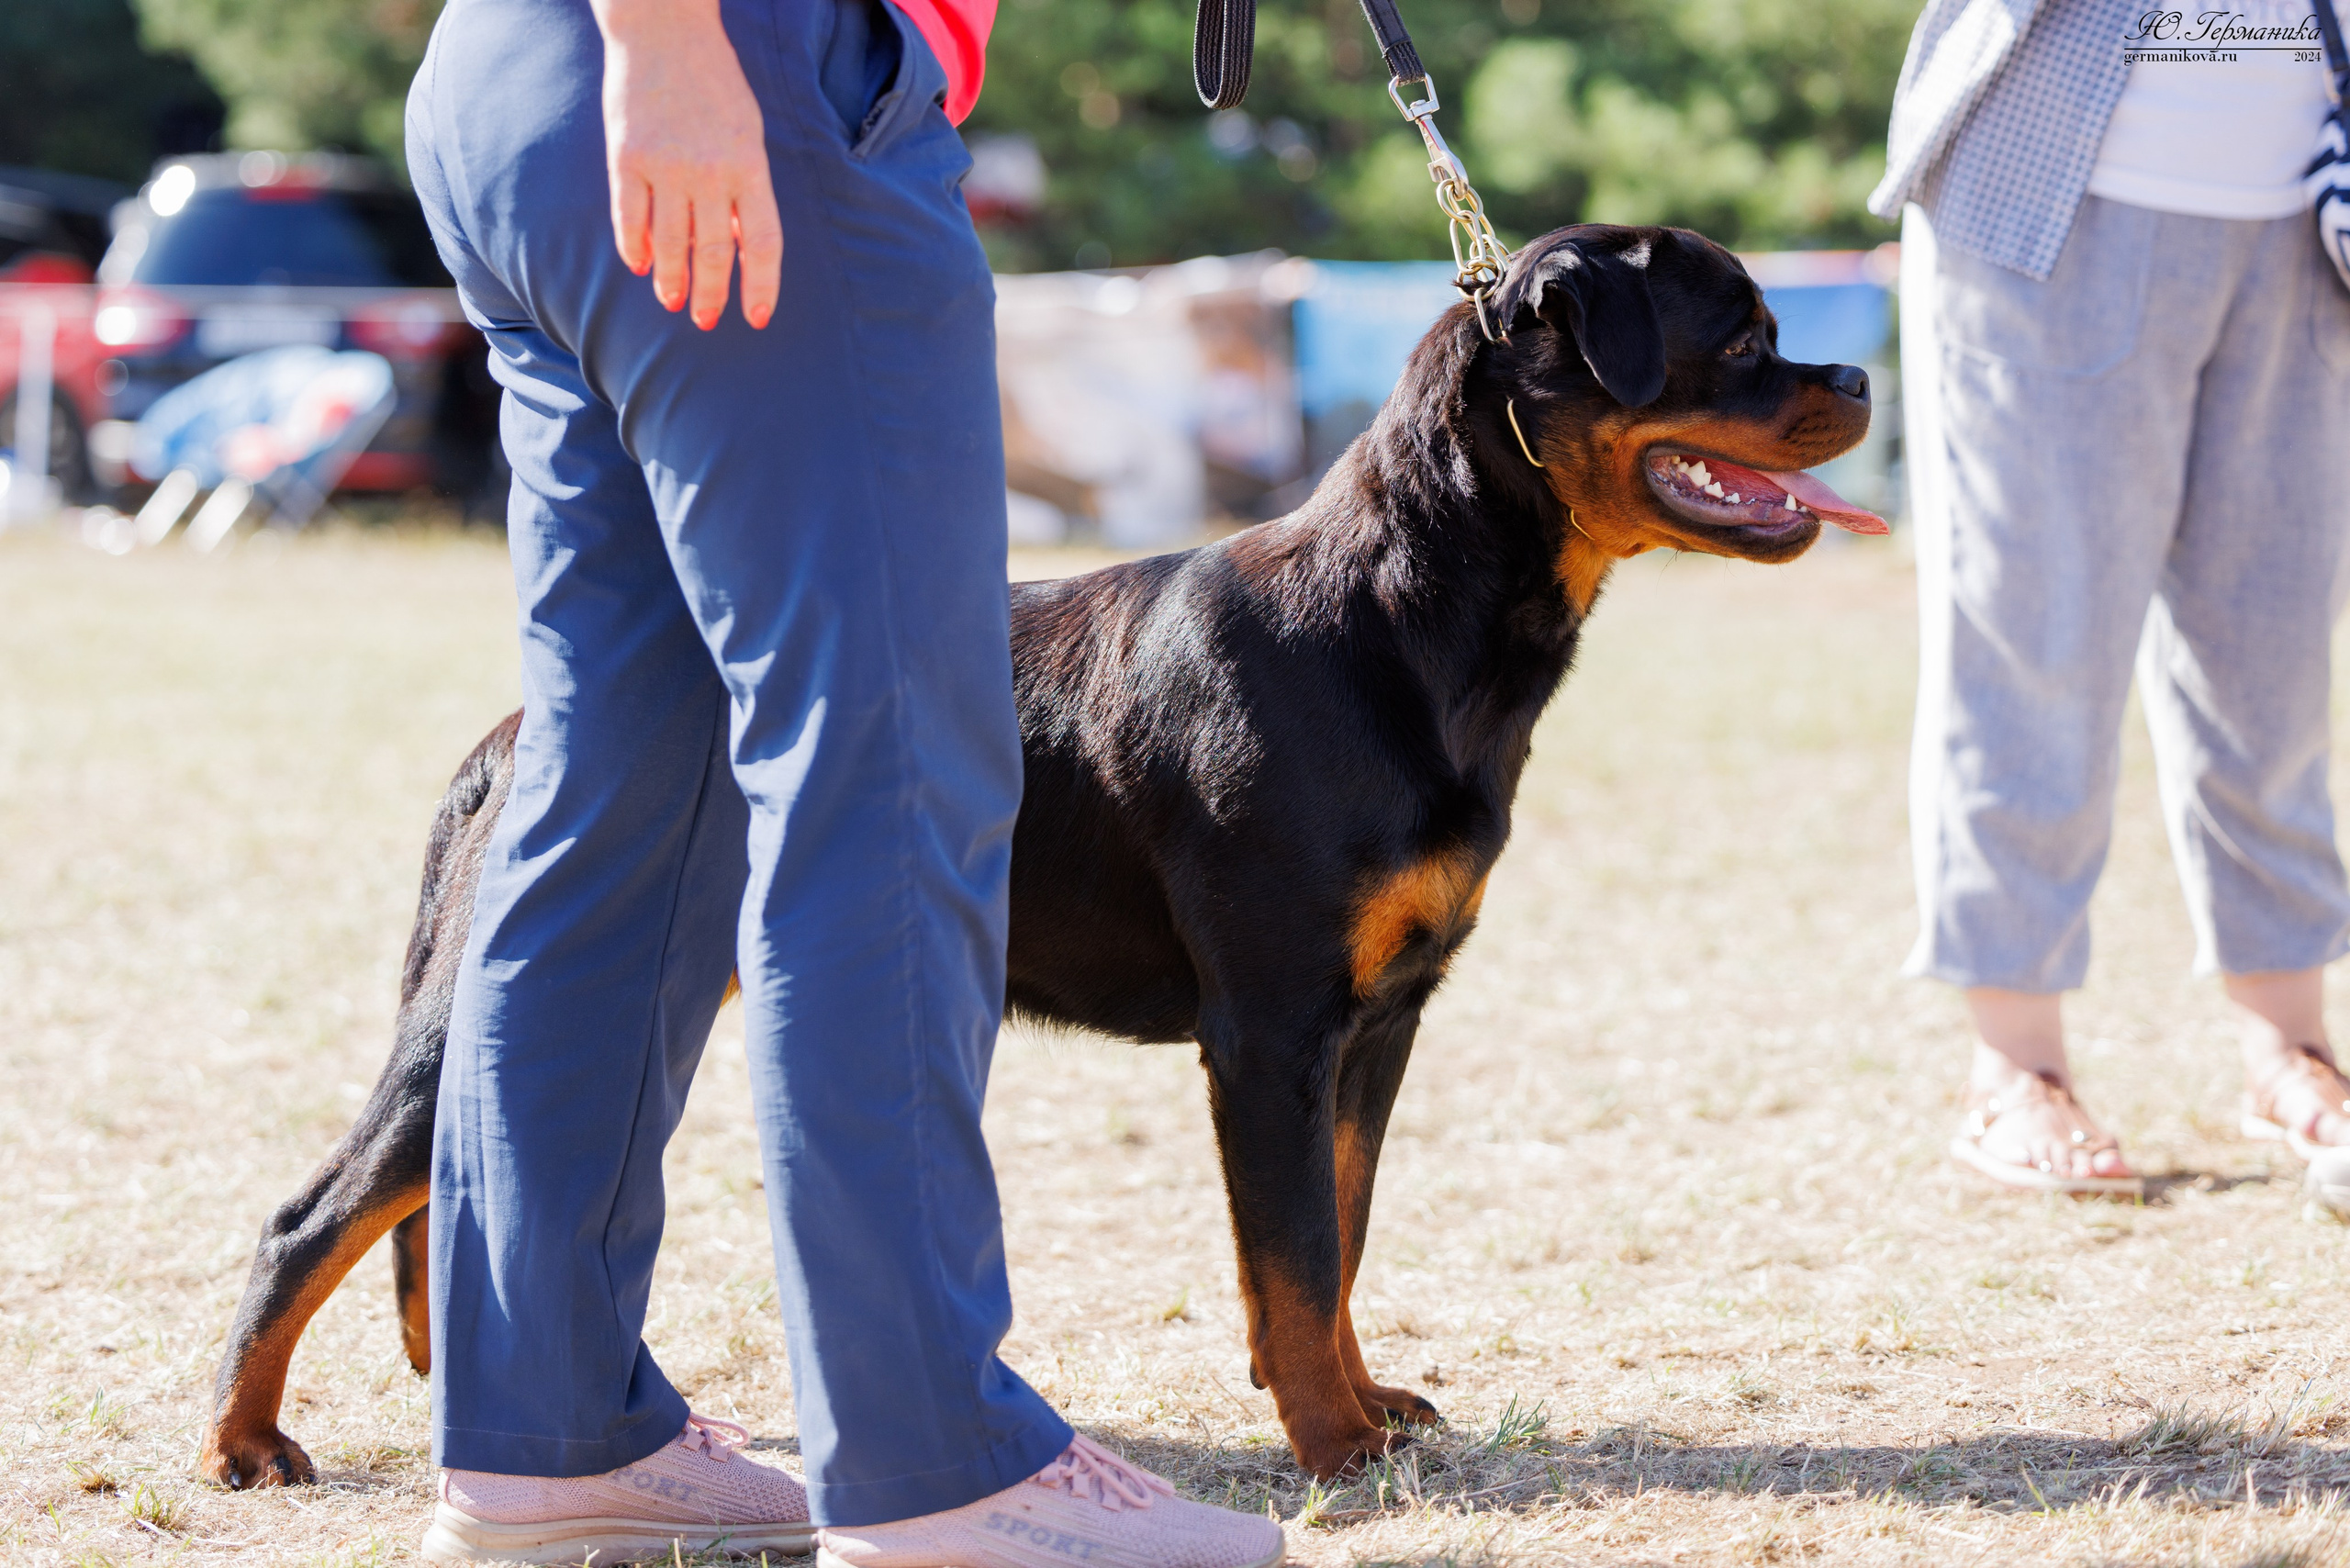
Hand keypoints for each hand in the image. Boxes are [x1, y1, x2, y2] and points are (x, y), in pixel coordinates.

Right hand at [593, 0, 783, 329]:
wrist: (664, 30)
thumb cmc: (714, 85)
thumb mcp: (746, 133)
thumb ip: (744, 188)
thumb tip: (737, 243)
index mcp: (750, 166)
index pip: (762, 243)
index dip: (761, 286)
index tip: (756, 318)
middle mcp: (710, 171)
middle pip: (714, 252)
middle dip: (712, 295)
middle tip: (706, 321)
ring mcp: (666, 165)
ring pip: (671, 243)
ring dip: (672, 280)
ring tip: (673, 302)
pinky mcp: (626, 157)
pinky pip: (629, 217)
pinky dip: (635, 247)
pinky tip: (640, 266)